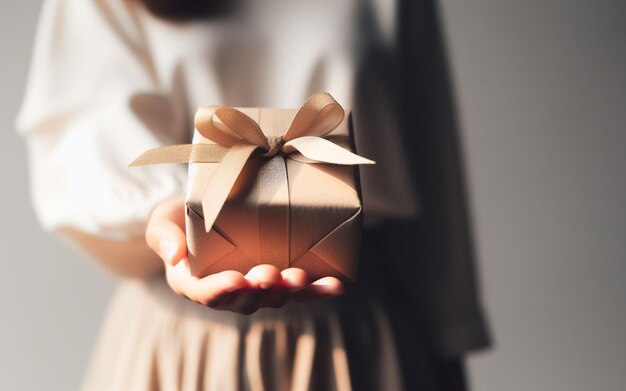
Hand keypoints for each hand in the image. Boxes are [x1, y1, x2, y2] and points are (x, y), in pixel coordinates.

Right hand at [145, 196, 344, 313]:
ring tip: (302, 279)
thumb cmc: (181, 215)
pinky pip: (299, 289)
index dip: (219, 291)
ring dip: (289, 291)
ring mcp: (255, 286)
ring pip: (274, 296)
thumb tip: (173, 254)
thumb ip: (162, 235)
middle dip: (259, 289)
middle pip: (244, 299)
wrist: (209, 207)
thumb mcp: (162, 220)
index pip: (204, 293)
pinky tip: (335, 285)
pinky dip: (318, 289)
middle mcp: (227, 290)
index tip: (233, 280)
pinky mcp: (279, 277)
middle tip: (270, 274)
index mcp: (193, 282)